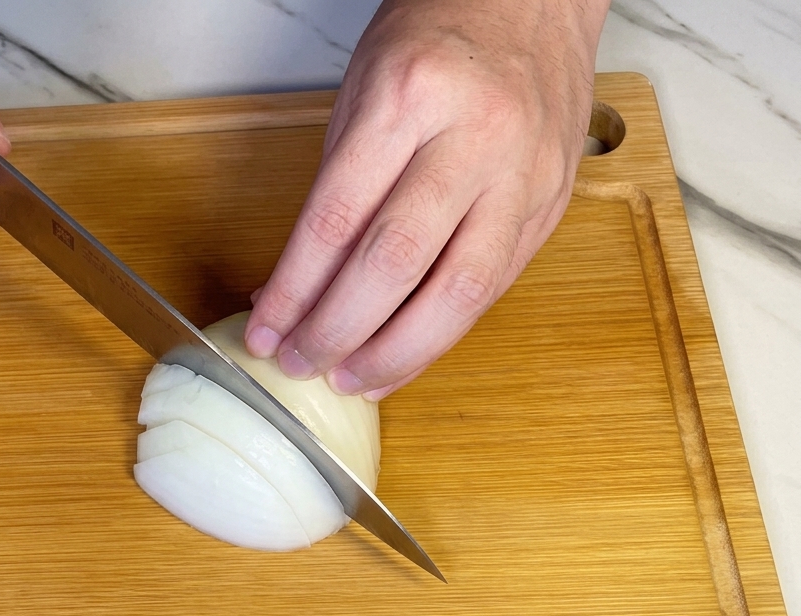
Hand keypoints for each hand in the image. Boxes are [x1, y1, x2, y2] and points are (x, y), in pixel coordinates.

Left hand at [243, 0, 609, 398]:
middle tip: (299, 363)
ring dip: (396, 352)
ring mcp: (522, 174)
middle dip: (338, 330)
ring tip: (352, 380)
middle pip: (395, 263)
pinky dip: (442, 333)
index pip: (335, 219)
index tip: (264, 330)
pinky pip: (492, 286)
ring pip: (458, 291)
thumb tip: (296, 287)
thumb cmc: (436, 37)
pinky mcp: (549, 204)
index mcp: (409, 97)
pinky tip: (403, 356)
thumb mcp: (362, 94)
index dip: (293, 290)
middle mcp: (474, 137)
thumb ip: (337, 191)